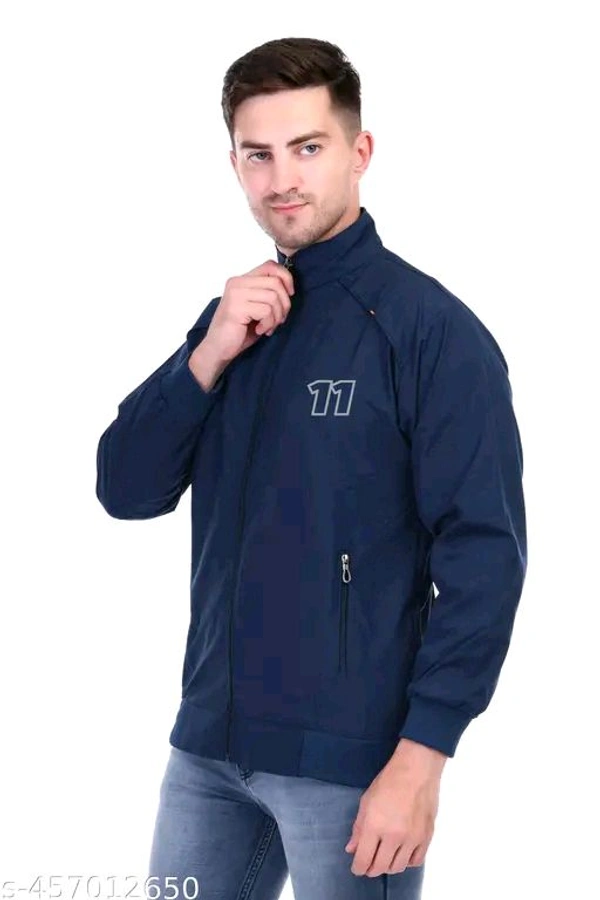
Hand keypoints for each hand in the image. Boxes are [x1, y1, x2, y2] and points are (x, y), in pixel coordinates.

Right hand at [202, 259, 293, 362]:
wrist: (218, 349)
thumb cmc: (239, 330)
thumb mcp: (256, 307)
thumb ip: (268, 294)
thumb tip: (289, 289)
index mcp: (242, 280)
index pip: (270, 265)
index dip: (286, 278)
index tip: (289, 294)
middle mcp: (237, 283)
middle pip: (275, 282)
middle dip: (284, 304)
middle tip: (279, 320)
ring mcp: (235, 294)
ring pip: (273, 297)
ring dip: (276, 317)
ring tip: (267, 327)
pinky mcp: (236, 307)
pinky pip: (266, 311)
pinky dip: (268, 324)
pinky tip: (259, 330)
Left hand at [344, 755, 440, 876]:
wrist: (416, 770)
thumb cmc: (388, 781)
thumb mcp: (366, 801)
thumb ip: (358, 828)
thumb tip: (352, 849)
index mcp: (374, 826)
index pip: (363, 859)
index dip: (358, 868)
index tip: (357, 868)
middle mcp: (393, 836)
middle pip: (380, 867)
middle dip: (371, 869)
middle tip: (369, 864)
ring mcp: (412, 838)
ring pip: (398, 867)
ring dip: (388, 866)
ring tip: (385, 857)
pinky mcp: (426, 837)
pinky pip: (416, 861)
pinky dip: (407, 861)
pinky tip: (402, 853)